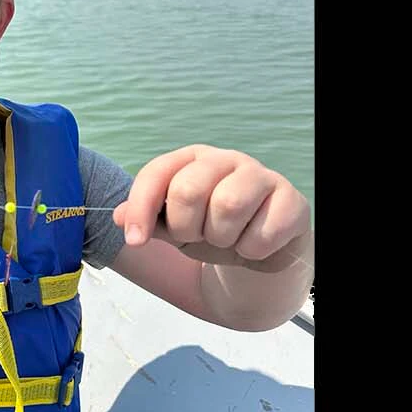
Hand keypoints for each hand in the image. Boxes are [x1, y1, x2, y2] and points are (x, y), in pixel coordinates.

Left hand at [113, 145, 310, 269]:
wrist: (260, 251)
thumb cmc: (213, 230)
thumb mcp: (173, 228)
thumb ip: (147, 219)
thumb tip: (119, 217)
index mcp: (192, 160)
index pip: (157, 173)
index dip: (141, 208)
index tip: (135, 241)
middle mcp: (226, 160)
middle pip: (189, 190)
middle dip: (186, 228)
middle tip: (197, 236)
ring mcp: (261, 176)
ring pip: (227, 207)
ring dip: (221, 239)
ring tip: (227, 238)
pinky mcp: (291, 200)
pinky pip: (262, 233)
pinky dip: (252, 250)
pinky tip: (255, 245)